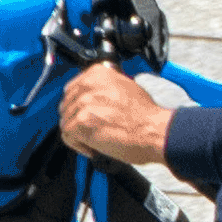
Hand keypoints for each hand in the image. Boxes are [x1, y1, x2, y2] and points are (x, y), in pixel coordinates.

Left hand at [59, 62, 175, 168]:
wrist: (154, 130)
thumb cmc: (145, 115)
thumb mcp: (126, 87)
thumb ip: (105, 88)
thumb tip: (94, 96)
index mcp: (97, 73)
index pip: (72, 89)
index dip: (78, 106)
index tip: (85, 115)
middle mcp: (88, 85)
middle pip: (67, 106)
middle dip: (76, 120)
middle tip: (91, 130)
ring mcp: (84, 104)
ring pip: (66, 121)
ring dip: (78, 134)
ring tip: (95, 140)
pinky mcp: (82, 123)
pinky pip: (68, 136)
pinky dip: (79, 145)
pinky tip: (93, 147)